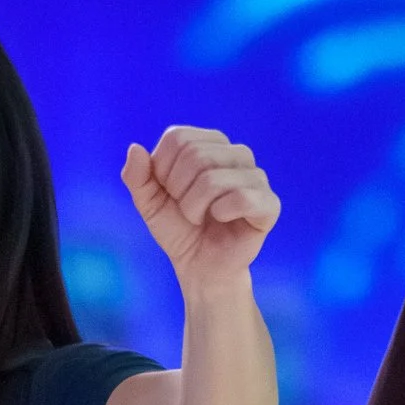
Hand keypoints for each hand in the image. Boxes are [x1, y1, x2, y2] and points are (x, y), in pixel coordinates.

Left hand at [121, 128, 278, 289]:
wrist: (200, 267)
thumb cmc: (179, 229)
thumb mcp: (149, 202)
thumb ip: (137, 176)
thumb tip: (135, 148)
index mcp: (209, 142)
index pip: (178, 138)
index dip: (163, 171)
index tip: (171, 193)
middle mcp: (236, 153)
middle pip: (195, 156)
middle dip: (179, 192)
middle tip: (187, 210)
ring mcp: (256, 176)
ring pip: (213, 179)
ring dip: (195, 207)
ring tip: (201, 218)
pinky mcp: (269, 203)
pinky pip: (242, 198)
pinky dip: (221, 213)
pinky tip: (223, 220)